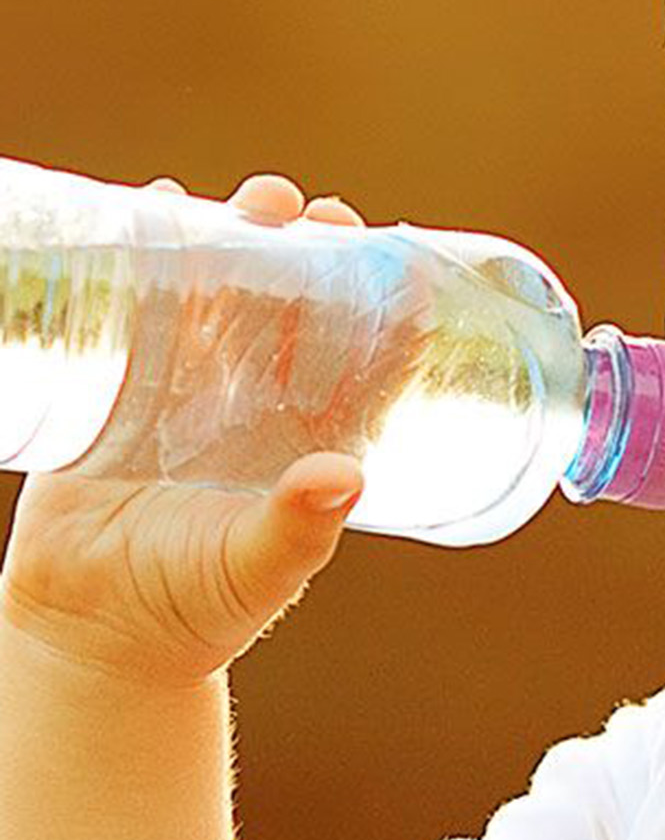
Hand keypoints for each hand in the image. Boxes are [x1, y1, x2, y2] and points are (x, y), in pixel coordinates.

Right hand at [1, 170, 373, 688]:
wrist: (94, 636)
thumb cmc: (196, 610)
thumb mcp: (257, 568)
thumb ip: (299, 527)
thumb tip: (344, 475)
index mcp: (304, 439)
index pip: (355, 359)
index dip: (379, 305)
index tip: (395, 256)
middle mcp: (252, 405)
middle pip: (289, 307)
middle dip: (308, 253)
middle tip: (312, 214)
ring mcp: (186, 389)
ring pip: (218, 294)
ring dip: (235, 239)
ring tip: (252, 202)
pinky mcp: (119, 386)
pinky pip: (135, 308)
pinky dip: (145, 257)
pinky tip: (155, 210)